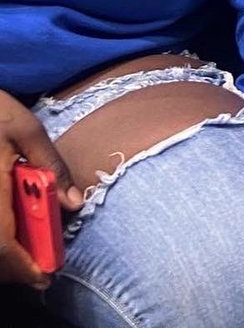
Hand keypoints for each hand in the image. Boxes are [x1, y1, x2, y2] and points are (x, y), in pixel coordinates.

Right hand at [0, 90, 82, 288]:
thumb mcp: (27, 130)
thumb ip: (51, 166)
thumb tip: (74, 201)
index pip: (2, 241)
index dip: (23, 265)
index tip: (45, 276)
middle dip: (15, 267)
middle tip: (41, 271)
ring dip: (3, 257)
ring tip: (28, 256)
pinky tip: (10, 236)